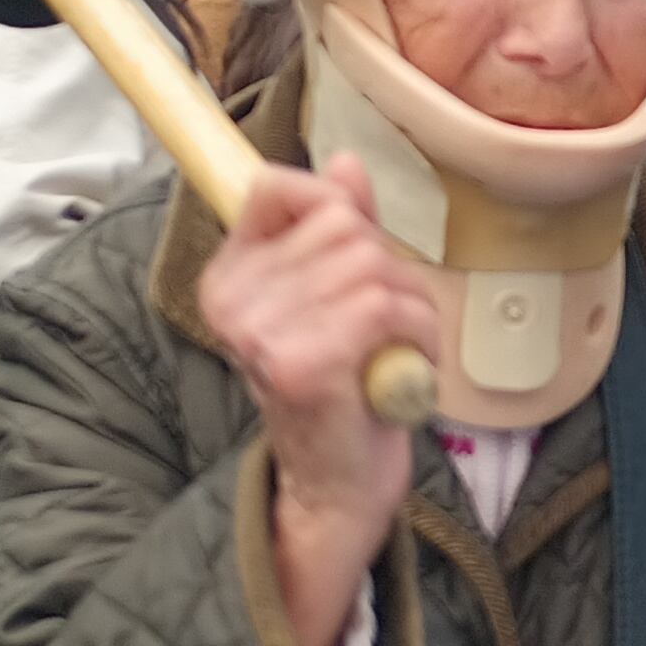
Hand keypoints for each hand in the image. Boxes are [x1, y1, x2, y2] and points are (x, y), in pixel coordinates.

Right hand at [200, 154, 436, 645]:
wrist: (338, 483)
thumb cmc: (343, 389)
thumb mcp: (336, 296)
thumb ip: (338, 227)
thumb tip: (345, 161)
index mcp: (228, 277)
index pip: (278, 188)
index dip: (337, 209)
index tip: (358, 260)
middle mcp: (231, 301)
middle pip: (343, 225)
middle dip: (392, 271)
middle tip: (390, 326)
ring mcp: (262, 332)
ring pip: (373, 264)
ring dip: (412, 308)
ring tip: (398, 349)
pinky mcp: (301, 363)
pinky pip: (385, 305)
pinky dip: (417, 334)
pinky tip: (402, 369)